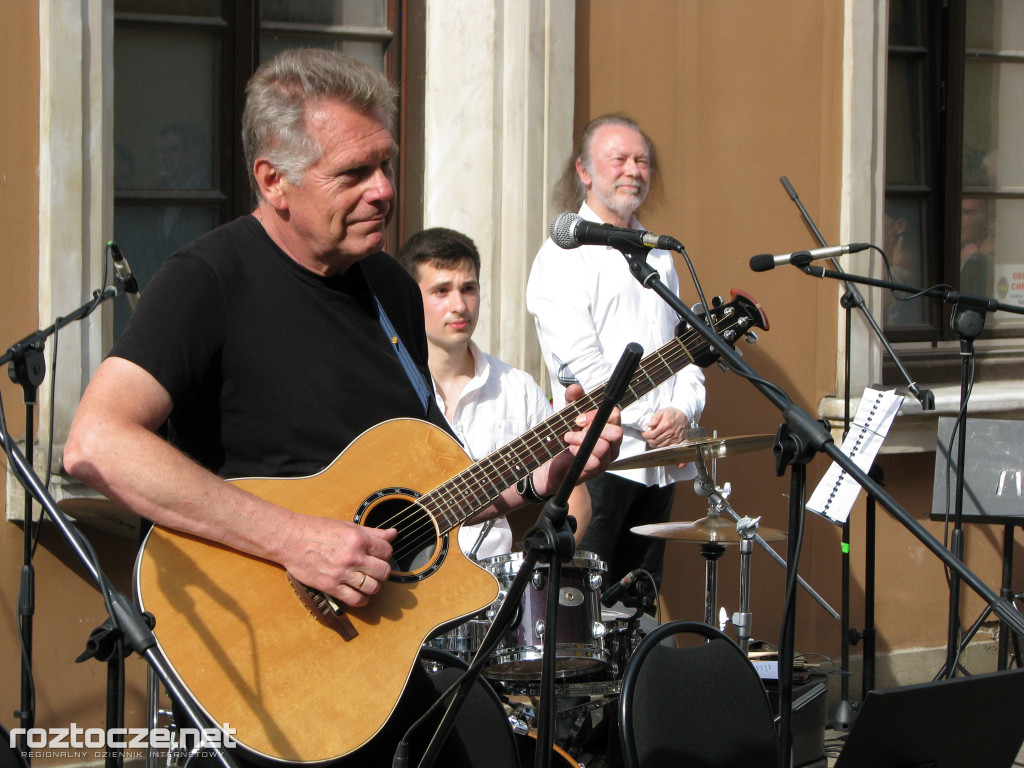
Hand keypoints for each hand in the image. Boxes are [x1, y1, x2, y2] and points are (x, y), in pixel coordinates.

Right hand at [279, 516, 396, 606]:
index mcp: (358, 539)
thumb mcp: (347, 525)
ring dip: (374, 585)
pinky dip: (362, 599)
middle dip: (383, 570)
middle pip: (384, 571)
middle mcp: (353, 557)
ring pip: (373, 587)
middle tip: (375, 568)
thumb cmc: (316, 529)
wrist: (289, 538)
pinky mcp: (331, 586)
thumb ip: (373, 532)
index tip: (379, 555)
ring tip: (368, 580)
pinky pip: (356, 600)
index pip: (387, 551)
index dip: (385, 553)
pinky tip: (360, 593)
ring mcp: (342, 573)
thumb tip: (393, 534)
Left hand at [533, 383, 622, 495]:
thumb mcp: (567, 415)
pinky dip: (579, 453)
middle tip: (576, 429)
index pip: (615, 415)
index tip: (579, 418)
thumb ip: (572, 401)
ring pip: (604, 447)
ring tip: (568, 439)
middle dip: (593, 429)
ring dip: (582, 440)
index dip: (597, 414)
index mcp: (609, 428)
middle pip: (617, 433)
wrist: (550, 464)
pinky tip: (570, 451)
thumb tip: (575, 388)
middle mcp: (612, 445)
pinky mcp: (595, 472)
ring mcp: (605, 460)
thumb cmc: (564, 439)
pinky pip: (595, 462)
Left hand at [642, 407, 689, 448]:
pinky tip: (659, 443)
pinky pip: (668, 447)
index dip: (646, 435)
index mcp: (665, 425)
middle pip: (655, 441)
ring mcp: (675, 437)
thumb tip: (649, 425)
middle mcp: (671, 432)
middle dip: (648, 440)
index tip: (644, 434)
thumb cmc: (672, 412)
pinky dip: (662, 446)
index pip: (652, 434)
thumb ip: (655, 418)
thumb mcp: (662, 411)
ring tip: (651, 440)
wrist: (684, 414)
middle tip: (646, 438)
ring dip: (654, 444)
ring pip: (661, 445)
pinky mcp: (679, 440)